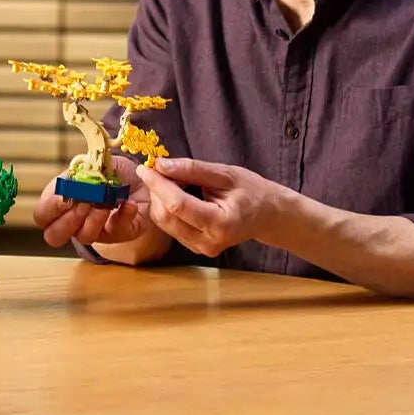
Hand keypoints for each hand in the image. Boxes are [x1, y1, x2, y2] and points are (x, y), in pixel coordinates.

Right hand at [34, 156, 154, 249]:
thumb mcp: (92, 164)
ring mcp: (95, 231)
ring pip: (84, 236)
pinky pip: (117, 231)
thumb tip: (72, 181)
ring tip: (106, 200)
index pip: (42, 216)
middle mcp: (74, 222)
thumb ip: (79, 172)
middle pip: (54, 236)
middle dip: (68, 220)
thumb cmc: (108, 172)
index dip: (49, 208)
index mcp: (60, 204)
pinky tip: (129, 202)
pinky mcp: (119, 233)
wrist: (137, 177)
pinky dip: (123, 215)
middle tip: (83, 202)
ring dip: (94, 217)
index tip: (64, 195)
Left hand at [130, 156, 291, 259]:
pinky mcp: (197, 248)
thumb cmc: (253, 191)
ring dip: (160, 199)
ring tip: (170, 179)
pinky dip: (168, 208)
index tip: (145, 168)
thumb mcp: (226, 174)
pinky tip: (176, 194)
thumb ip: (192, 170)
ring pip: (165, 224)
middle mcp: (209, 242)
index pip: (178, 205)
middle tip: (156, 169)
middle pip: (167, 217)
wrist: (269, 216)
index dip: (158, 185)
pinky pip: (172, 228)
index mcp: (221, 224)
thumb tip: (161, 165)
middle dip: (156, 191)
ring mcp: (202, 249)